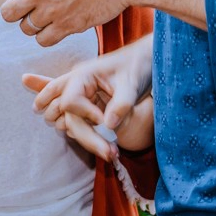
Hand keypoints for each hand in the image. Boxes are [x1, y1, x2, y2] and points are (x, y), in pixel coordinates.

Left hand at [0, 0, 132, 45]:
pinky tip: (61, 26)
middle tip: (36, 9)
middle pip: (9, 13)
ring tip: (54, 16)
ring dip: (37, 25)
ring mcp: (50, 9)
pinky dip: (49, 37)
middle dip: (20, 12)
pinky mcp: (67, 25)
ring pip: (26, 28)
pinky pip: (44, 40)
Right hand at [20, 35, 154, 160]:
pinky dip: (89, 137)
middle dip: (86, 138)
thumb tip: (107, 127)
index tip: (107, 122)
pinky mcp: (88, 107)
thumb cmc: (138, 66)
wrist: (147, 61)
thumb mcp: (132, 84)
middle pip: (68, 117)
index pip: (69, 101)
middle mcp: (76, 86)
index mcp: (83, 75)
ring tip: (109, 151)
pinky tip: (107, 145)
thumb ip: (120, 104)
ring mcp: (81, 98)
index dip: (86, 115)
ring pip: (68, 123)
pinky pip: (77, 125)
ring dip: (84, 139)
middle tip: (110, 155)